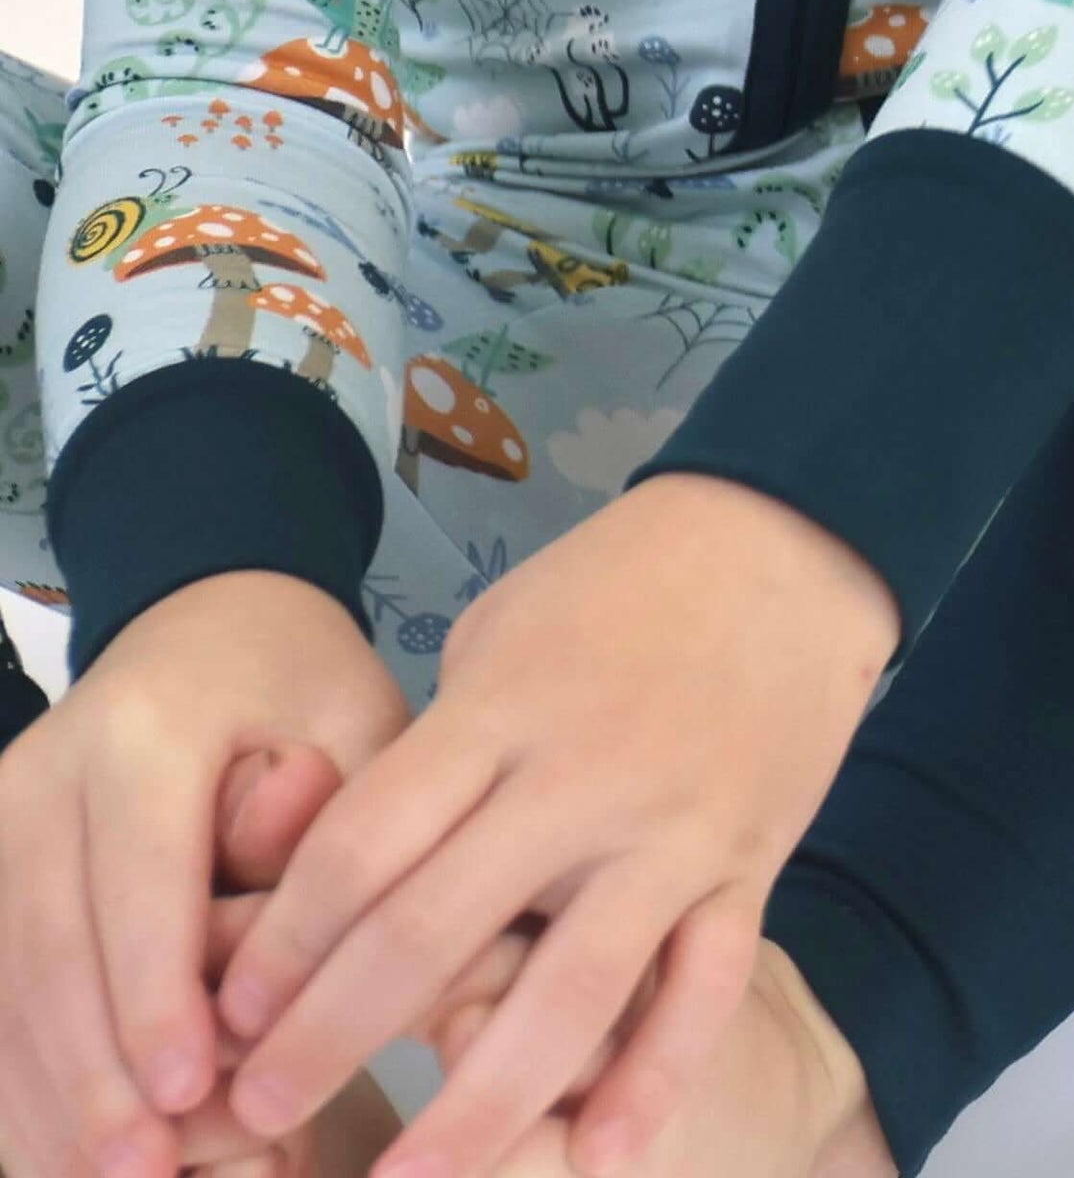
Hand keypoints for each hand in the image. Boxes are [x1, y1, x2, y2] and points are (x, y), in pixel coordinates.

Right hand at [0, 573, 404, 1177]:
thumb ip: (341, 829)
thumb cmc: (304, 693)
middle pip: (52, 952)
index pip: (140, 886)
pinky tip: (64, 1143)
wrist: (206, 627)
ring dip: (50, 1092)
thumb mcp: (361, 727)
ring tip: (109, 1175)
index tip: (188, 1091)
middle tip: (142, 1171)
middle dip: (95, 1074)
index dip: (159, 997)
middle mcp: (39, 777)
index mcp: (142, 734)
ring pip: (7, 984)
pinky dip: (26, 1071)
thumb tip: (293, 956)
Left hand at [209, 475, 894, 1177]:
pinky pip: (702, 988)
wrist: (793, 538)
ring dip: (479, 1104)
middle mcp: (580, 781)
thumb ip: (432, 752)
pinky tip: (598, 1156)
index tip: (222, 1012)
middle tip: (254, 1113)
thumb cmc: (621, 584)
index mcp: (501, 715)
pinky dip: (654, 1078)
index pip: (362, 849)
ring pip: (569, 993)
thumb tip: (347, 870)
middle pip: (432, 934)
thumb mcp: (498, 633)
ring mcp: (673, 830)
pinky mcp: (750, 863)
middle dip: (330, 1039)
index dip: (282, 943)